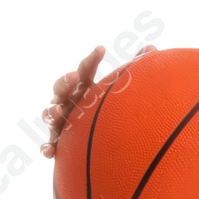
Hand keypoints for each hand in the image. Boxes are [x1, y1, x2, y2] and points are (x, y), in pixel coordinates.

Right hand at [39, 41, 157, 156]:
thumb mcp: (117, 91)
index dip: (92, 59)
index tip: (102, 49)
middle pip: (61, 88)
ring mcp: (62, 121)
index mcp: (85, 88)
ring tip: (58, 111)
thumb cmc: (104, 111)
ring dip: (51, 111)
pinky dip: (47, 147)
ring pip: (50, 113)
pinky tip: (48, 151)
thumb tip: (151, 47)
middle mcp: (70, 102)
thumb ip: (133, 69)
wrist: (95, 144)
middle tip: (74, 77)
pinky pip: (50, 145)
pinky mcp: (58, 142)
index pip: (86, 70)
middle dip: (65, 81)